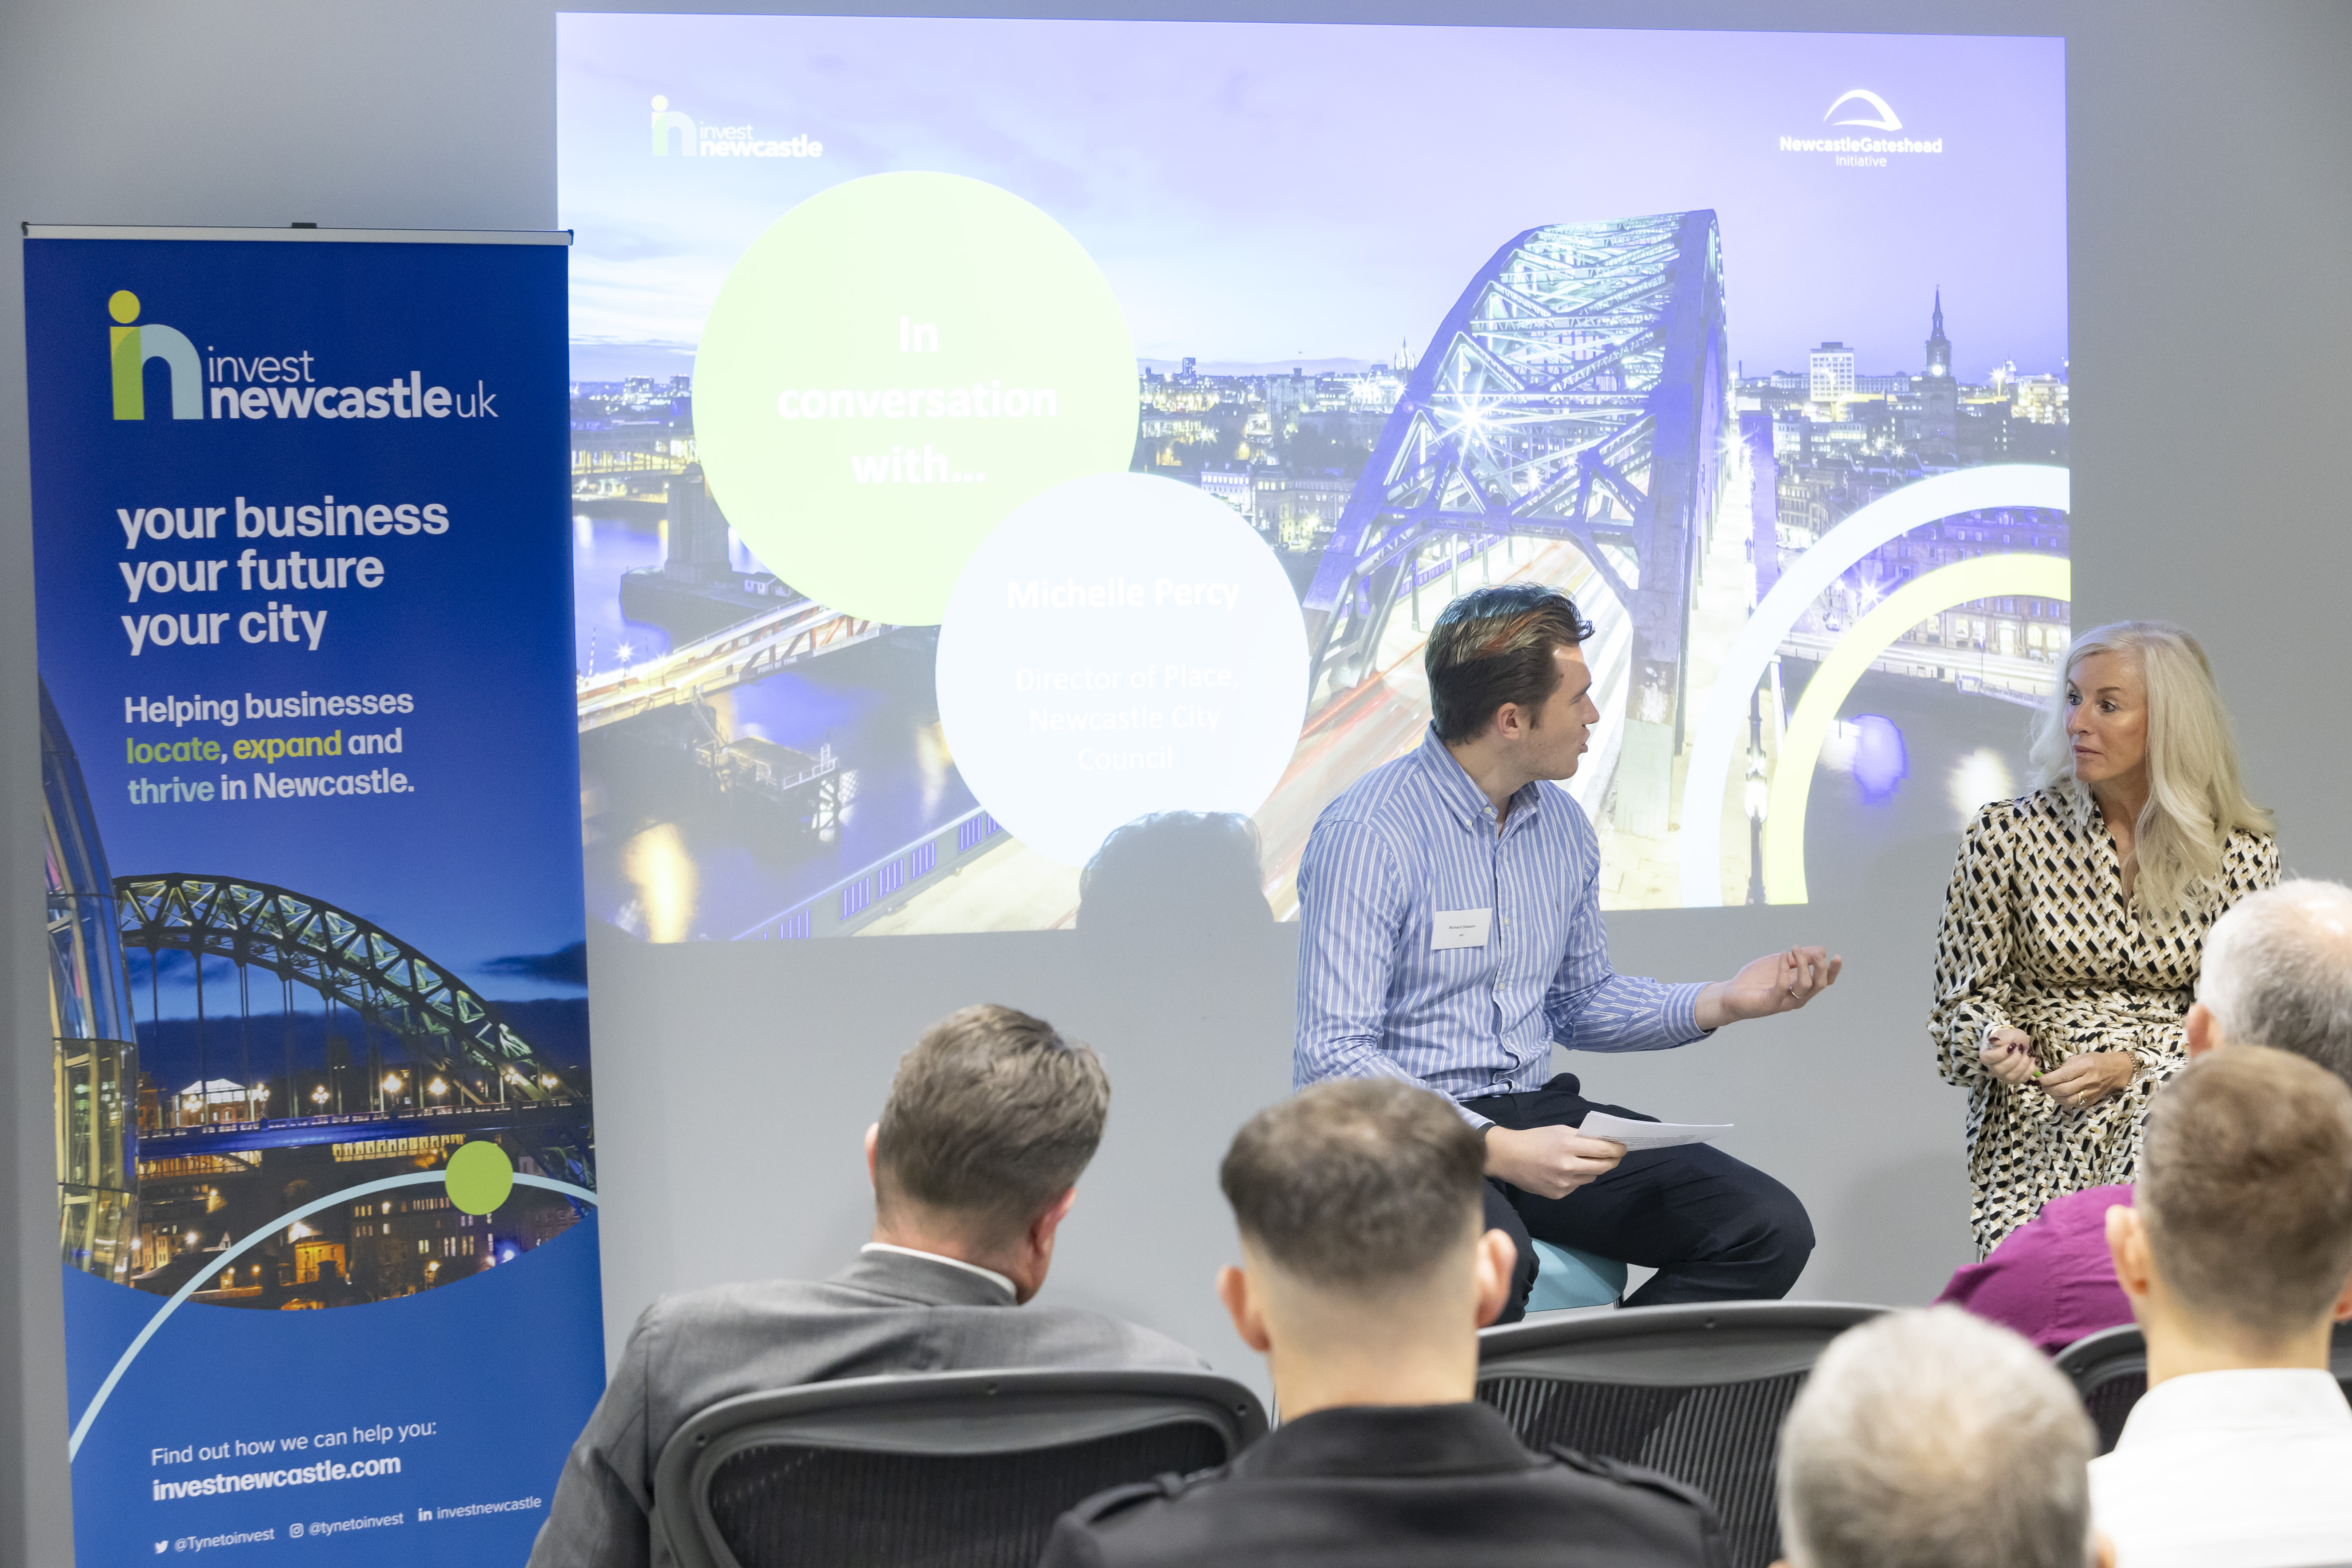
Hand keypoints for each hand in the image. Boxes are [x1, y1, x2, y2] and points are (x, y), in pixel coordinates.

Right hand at [1484, 1124, 1625, 1199]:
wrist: (1508, 1157)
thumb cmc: (1534, 1139)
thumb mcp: (1558, 1130)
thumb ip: (1581, 1137)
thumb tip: (1603, 1141)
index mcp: (1567, 1146)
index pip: (1603, 1150)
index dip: (1617, 1149)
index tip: (1623, 1147)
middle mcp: (1567, 1166)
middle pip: (1603, 1167)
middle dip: (1612, 1160)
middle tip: (1615, 1156)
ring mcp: (1563, 1183)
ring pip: (1591, 1177)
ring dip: (1593, 1169)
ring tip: (1585, 1161)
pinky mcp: (1558, 1194)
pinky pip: (1576, 1185)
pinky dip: (1576, 1178)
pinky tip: (1565, 1171)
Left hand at [1694, 946, 1842, 1028]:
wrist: (1731, 993)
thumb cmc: (1757, 979)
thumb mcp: (1780, 963)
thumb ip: (1799, 957)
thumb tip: (1821, 950)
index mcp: (1801, 988)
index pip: (1823, 982)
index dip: (1833, 971)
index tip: (1837, 957)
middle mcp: (1797, 997)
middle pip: (1819, 984)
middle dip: (1821, 966)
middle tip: (1813, 952)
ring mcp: (1785, 1001)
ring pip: (1805, 985)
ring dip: (1803, 964)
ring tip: (1793, 949)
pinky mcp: (1771, 1002)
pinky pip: (1783, 985)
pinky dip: (1784, 967)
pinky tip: (1782, 955)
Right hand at [1979, 1027, 2038, 1085]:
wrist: (2019, 1044)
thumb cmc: (2010, 1039)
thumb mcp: (2008, 1033)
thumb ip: (2004, 1037)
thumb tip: (2002, 1044)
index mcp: (1986, 1055)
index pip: (1988, 1058)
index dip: (2001, 1053)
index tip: (2012, 1045)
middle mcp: (1992, 1068)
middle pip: (2000, 1069)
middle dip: (2015, 1058)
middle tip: (2021, 1048)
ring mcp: (2003, 1076)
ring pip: (2011, 1076)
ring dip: (2023, 1064)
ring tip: (2028, 1052)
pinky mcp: (2014, 1080)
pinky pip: (2022, 1079)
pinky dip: (2030, 1069)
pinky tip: (2033, 1059)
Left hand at [2039, 1051, 2135, 1111]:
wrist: (2117, 1070)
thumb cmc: (2096, 1061)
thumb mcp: (2080, 1058)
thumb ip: (2065, 1067)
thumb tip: (2049, 1075)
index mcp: (2086, 1066)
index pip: (2064, 1075)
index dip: (2048, 1079)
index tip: (2038, 1080)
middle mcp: (2090, 1080)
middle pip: (2064, 1089)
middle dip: (2049, 1089)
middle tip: (2041, 1086)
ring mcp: (2092, 1092)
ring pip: (2069, 1100)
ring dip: (2055, 1097)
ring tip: (2050, 1091)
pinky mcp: (2093, 1100)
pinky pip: (2075, 1104)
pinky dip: (2065, 1101)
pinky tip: (2060, 1096)